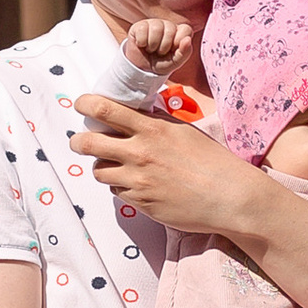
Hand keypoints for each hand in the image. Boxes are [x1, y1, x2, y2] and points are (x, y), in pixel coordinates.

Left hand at [69, 96, 261, 237]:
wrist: (229, 197)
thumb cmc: (212, 161)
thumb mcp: (183, 131)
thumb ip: (155, 123)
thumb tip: (134, 114)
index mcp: (151, 129)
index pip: (104, 110)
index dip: (85, 104)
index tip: (82, 104)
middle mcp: (139, 153)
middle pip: (88, 143)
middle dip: (78, 141)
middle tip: (80, 141)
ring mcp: (137, 181)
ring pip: (99, 171)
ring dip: (103, 166)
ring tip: (118, 166)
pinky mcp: (140, 203)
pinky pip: (117, 192)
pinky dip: (122, 187)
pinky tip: (139, 184)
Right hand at [119, 14, 188, 76]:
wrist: (142, 68)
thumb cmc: (161, 63)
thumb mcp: (175, 62)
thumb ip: (184, 53)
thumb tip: (188, 39)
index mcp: (179, 32)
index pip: (186, 29)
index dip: (180, 42)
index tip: (173, 50)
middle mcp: (167, 25)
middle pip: (170, 30)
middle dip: (164, 47)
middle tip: (159, 52)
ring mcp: (153, 23)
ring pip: (156, 29)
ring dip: (152, 45)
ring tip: (150, 49)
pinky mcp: (140, 25)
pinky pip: (143, 30)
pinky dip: (142, 42)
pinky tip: (142, 45)